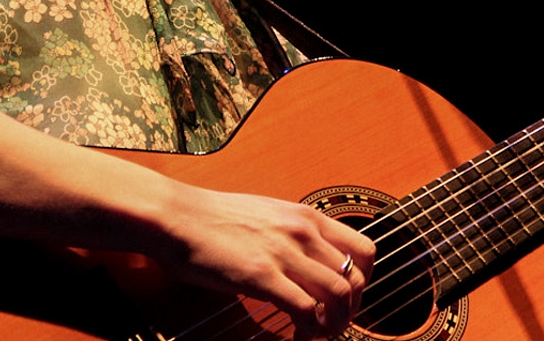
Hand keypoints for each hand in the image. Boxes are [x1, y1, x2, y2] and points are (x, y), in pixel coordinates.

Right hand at [156, 184, 375, 339]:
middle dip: (352, 309)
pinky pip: (305, 309)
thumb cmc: (214, 218)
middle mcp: (303, 231)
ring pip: (339, 293)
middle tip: (336, 324)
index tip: (349, 299)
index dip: (363, 282)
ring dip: (336, 323)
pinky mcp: (262, 275)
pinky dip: (309, 330)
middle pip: (356, 276)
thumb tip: (310, 259)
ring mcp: (285, 252)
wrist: (179, 216)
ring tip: (319, 335)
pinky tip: (298, 337)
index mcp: (307, 217)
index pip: (364, 249)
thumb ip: (294, 234)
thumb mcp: (269, 215)